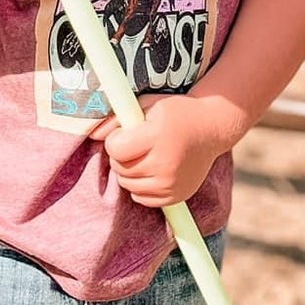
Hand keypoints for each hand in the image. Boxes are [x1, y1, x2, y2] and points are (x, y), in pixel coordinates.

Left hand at [89, 94, 234, 207]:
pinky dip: (141, 187)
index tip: (126, 133)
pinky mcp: (176, 196)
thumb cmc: (175, 113)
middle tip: (137, 144)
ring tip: (145, 156)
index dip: (116, 140)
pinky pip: (141, 198)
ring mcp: (172, 183)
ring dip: (129, 172)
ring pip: (128, 185)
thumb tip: (93, 135)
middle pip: (120, 168)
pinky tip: (152, 170)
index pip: (116, 149)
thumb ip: (117, 120)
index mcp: (159, 135)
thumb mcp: (146, 106)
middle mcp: (166, 162)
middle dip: (121, 156)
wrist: (211, 128)